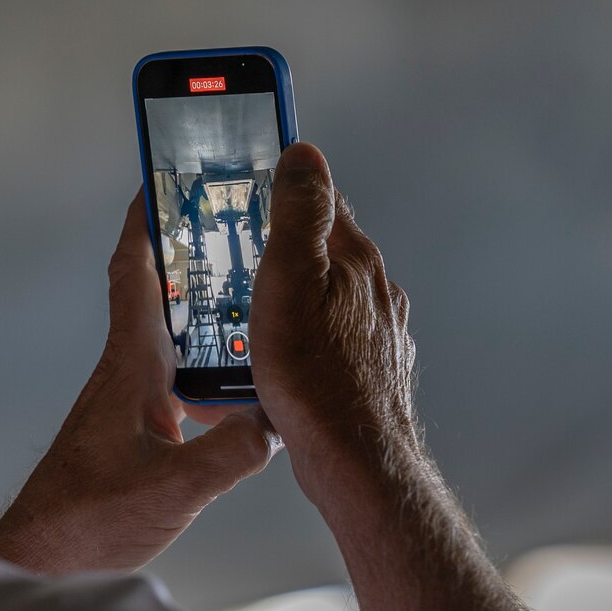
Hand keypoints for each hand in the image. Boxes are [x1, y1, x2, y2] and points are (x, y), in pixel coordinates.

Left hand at [0, 189, 277, 575]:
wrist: (42, 560)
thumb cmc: (85, 522)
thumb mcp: (170, 492)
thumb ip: (225, 457)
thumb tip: (275, 423)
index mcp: (129, 367)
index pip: (134, 273)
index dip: (147, 219)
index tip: (166, 175)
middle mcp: (127, 373)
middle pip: (159, 293)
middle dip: (193, 252)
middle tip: (236, 223)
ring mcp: (130, 402)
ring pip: (173, 338)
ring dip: (207, 313)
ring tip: (259, 299)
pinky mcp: (136, 432)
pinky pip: (178, 381)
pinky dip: (210, 370)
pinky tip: (244, 394)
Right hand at [249, 142, 420, 503]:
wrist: (355, 459)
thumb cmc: (314, 377)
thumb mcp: (288, 281)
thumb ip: (298, 214)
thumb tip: (304, 152)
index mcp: (354, 259)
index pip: (321, 199)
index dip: (283, 187)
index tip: (250, 183)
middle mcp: (375, 290)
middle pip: (322, 251)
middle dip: (281, 249)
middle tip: (234, 258)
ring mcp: (377, 331)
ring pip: (326, 298)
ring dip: (291, 298)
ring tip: (248, 317)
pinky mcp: (371, 369)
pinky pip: (330, 340)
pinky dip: (303, 340)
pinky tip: (279, 362)